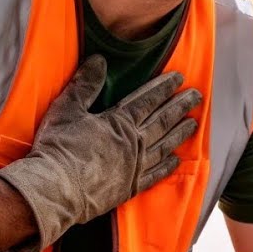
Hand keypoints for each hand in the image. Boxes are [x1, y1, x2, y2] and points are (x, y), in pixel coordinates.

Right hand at [0, 54, 201, 251]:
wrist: (55, 190)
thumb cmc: (58, 148)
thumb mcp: (67, 109)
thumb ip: (85, 85)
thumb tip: (99, 61)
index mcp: (119, 122)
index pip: (147, 99)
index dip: (164, 87)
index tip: (180, 78)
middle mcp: (133, 143)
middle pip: (162, 120)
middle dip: (180, 106)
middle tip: (197, 96)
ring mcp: (134, 166)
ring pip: (163, 145)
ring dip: (180, 133)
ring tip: (194, 123)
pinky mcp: (129, 188)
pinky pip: (155, 175)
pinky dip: (167, 166)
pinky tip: (176, 160)